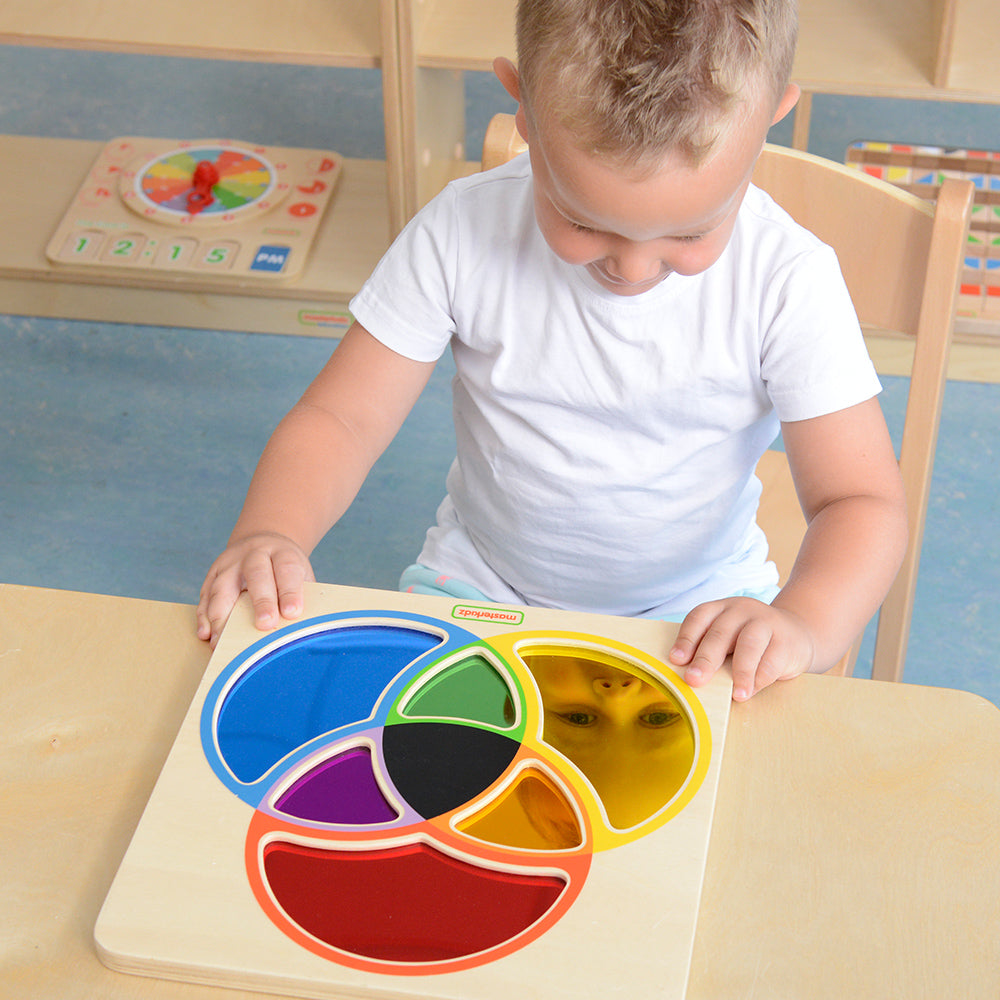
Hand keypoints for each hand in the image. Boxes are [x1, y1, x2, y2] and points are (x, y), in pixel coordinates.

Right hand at [196, 532, 314, 647]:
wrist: (263, 545)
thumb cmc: (285, 570)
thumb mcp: (301, 575)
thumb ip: (302, 597)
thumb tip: (301, 629)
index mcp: (282, 553)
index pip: (287, 570)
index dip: (290, 591)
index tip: (292, 613)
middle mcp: (255, 554)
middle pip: (256, 574)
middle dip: (261, 601)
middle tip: (264, 625)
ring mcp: (230, 563)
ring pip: (223, 586)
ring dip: (222, 615)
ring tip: (223, 641)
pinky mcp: (213, 573)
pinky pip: (205, 594)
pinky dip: (204, 615)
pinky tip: (206, 633)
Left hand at [668, 598, 815, 700]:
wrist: (797, 634)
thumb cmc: (751, 641)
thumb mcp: (728, 638)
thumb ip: (711, 650)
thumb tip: (690, 677)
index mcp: (721, 608)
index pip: (698, 617)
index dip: (686, 638)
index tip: (676, 660)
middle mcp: (741, 610)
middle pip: (720, 633)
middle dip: (705, 658)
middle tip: (694, 679)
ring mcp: (766, 622)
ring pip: (748, 644)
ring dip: (739, 671)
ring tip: (734, 694)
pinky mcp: (786, 641)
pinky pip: (771, 661)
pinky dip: (759, 679)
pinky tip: (750, 692)